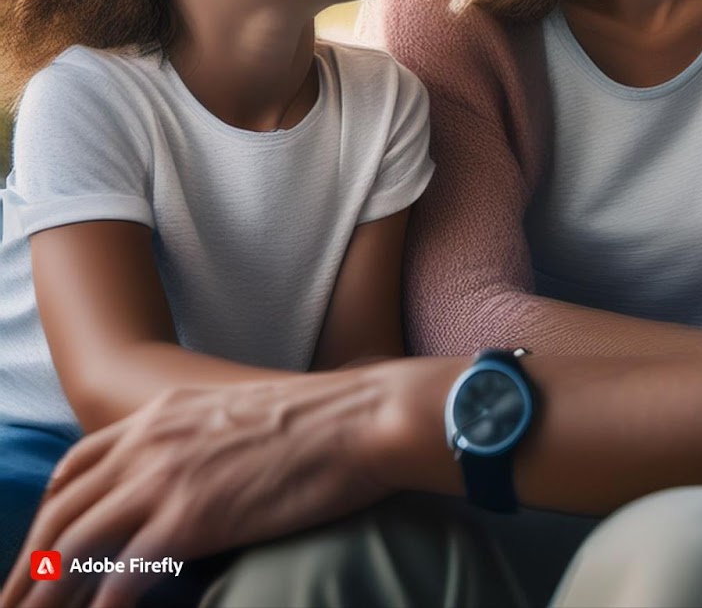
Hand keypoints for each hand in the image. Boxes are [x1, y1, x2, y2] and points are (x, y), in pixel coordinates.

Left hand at [0, 370, 408, 607]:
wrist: (367, 416)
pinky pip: (118, 577)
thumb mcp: (244, 411)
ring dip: (42, 596)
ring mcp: (166, 479)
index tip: (41, 548)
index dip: (51, 511)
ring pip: (70, 547)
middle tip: (15, 605)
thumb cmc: (329, 417)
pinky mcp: (190, 519)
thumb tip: (200, 472)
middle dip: (29, 565)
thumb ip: (204, 437)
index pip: (77, 465)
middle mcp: (151, 442)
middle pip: (61, 511)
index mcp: (164, 413)